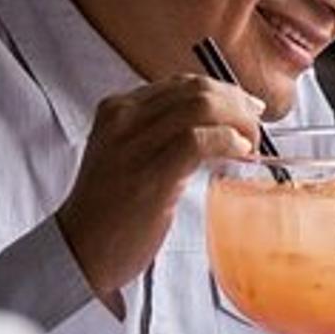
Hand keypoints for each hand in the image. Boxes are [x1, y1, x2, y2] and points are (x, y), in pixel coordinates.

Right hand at [55, 75, 262, 302]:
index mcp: (118, 109)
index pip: (182, 83)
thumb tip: (217, 126)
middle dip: (237, 104)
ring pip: (202, 107)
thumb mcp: (128, 154)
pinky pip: (199, 140)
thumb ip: (161, 134)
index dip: (224, 92)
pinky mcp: (150, 175)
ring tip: (250, 144)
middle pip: (197, 90)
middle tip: (255, 128)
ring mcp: (135, 145)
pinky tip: (239, 153)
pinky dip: (228, 141)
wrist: (79, 250)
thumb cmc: (110, 209)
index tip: (246, 110)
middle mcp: (123, 119)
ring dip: (239, 122)